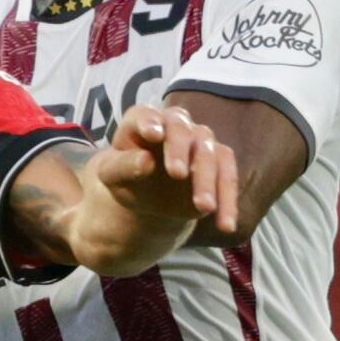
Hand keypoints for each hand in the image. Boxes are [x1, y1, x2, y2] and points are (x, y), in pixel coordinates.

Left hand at [90, 104, 238, 235]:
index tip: (153, 134)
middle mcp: (176, 125)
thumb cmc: (125, 178)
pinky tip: (225, 224)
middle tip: (177, 174)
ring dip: (209, 181)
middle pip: (182, 130)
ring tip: (204, 208)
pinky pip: (228, 177)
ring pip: (211, 153)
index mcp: (143, 121)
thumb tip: (145, 161)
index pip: (145, 115)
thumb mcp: (111, 175)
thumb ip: (123, 166)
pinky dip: (228, 200)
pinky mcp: (219, 162)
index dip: (150, 122)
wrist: (147, 196)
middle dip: (180, 151)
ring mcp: (200, 141)